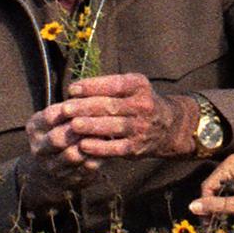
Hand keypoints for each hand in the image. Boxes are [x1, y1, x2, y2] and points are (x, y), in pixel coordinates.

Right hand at [21, 99, 103, 210]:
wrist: (48, 172)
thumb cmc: (59, 133)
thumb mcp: (56, 118)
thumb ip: (70, 108)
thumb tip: (90, 95)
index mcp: (34, 128)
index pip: (51, 116)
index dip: (71, 109)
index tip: (89, 102)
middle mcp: (39, 149)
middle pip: (57, 138)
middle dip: (79, 129)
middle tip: (99, 120)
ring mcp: (51, 167)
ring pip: (72, 155)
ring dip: (91, 144)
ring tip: (106, 134)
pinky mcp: (67, 180)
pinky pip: (85, 168)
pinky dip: (97, 158)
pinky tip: (107, 148)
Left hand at [35, 73, 195, 161]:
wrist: (168, 127)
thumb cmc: (136, 102)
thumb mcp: (130, 87)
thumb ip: (107, 87)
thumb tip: (75, 91)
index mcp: (139, 85)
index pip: (114, 85)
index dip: (92, 87)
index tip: (72, 89)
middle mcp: (143, 105)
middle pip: (111, 106)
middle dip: (86, 107)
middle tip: (66, 109)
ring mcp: (142, 127)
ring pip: (114, 127)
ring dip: (92, 127)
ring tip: (73, 125)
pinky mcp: (137, 147)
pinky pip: (116, 148)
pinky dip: (100, 147)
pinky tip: (84, 145)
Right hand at [188, 152, 233, 217]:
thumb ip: (217, 206)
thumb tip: (192, 207)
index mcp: (231, 164)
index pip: (208, 185)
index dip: (205, 204)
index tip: (206, 223)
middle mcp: (232, 162)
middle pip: (213, 187)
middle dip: (212, 205)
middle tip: (212, 225)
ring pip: (220, 190)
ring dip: (219, 205)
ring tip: (220, 222)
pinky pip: (228, 189)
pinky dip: (227, 202)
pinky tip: (229, 213)